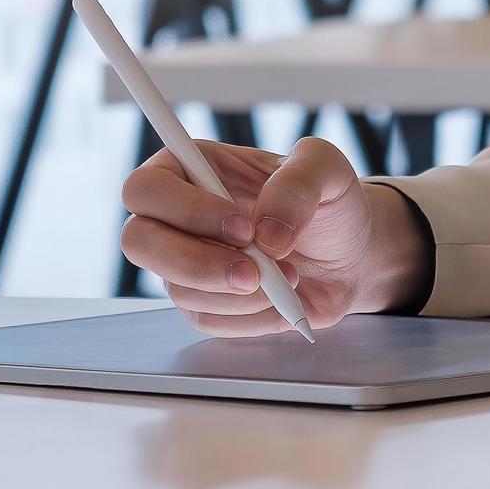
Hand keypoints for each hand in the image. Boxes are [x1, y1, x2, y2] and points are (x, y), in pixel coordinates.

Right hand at [120, 137, 432, 336]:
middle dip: (197, 263)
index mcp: (192, 168)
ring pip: (177, 288)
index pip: (148, 188)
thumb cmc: (328, 202)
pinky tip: (282, 298)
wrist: (349, 253)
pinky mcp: (203, 303)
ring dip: (238, 293)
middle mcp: (177, 216)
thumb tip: (268, 234)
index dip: (186, 210)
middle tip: (255, 272)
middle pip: (139, 242)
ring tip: (290, 276)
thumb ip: (298, 184)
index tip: (244, 227)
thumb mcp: (327, 168)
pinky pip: (208, 320)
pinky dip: (252, 316)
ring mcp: (183, 263)